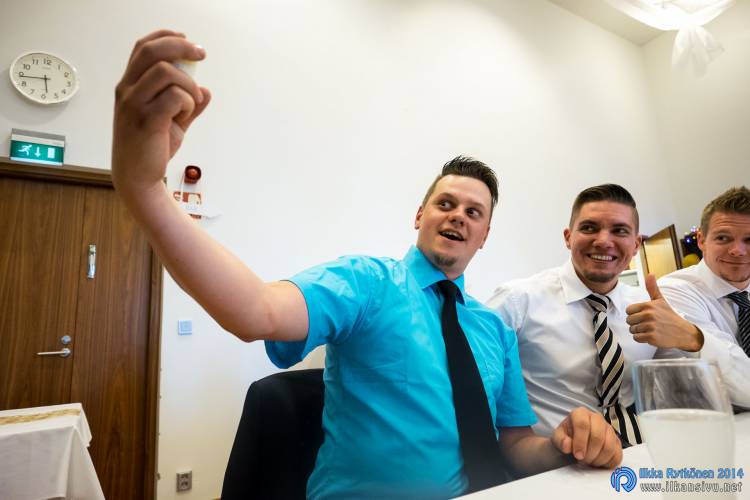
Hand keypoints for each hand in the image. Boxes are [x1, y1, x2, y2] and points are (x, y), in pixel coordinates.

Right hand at [112, 30, 210, 197]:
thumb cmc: (151, 149)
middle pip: (152, 51)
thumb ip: (187, 105)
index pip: (142, 47)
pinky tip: (185, 117)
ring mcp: (134, 104)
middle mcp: (127, 90)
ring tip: (190, 105)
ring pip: (167, 72)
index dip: (165, 37)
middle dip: (181, 47)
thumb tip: (206, 91)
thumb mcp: (172, 123)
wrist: (139, 179)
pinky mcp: (146, 120)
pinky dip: (188, 103)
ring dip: (188, 85)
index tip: (187, 39)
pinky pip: (175, 97)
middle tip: (202, 55)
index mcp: (129, 86)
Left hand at [552, 407, 621, 467]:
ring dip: (599, 459)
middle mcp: (597, 418)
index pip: (583, 424)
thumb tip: (567, 445)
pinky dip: (608, 462)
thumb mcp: (558, 437)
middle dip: (590, 453)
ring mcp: (609, 429)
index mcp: (581, 413)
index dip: (580, 442)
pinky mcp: (617, 441)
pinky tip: (598, 462)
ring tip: (589, 461)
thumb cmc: (566, 437)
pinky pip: (618, 454)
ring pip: (609, 446)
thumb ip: (560, 440)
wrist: (573, 441)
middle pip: (598, 437)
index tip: (577, 455)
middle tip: (582, 460)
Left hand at [625, 274, 702, 350]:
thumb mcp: (661, 301)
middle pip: (629, 321)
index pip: (629, 310)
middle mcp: (649, 315)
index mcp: (649, 305)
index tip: (643, 315)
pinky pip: (636, 338)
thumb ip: (652, 288)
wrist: (683, 332)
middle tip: (647, 323)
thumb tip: (650, 274)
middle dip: (636, 323)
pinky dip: (642, 338)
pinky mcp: (652, 337)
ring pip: (632, 330)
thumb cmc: (670, 316)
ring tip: (650, 329)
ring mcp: (650, 326)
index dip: (634, 314)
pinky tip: (651, 335)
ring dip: (639, 331)